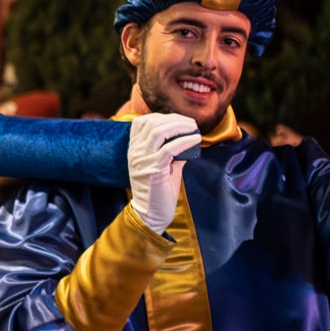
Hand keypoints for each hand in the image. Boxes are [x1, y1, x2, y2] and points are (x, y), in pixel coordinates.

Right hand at [127, 112, 199, 232]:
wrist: (151, 213)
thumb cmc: (159, 190)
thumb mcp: (165, 166)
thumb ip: (173, 151)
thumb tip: (189, 139)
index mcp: (134, 149)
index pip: (141, 122)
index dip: (161, 116)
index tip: (179, 119)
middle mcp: (135, 152)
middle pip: (152, 124)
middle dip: (174, 119)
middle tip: (191, 122)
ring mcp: (142, 160)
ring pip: (158, 132)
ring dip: (179, 126)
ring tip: (194, 128)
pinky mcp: (152, 170)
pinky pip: (169, 149)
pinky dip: (184, 141)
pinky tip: (195, 139)